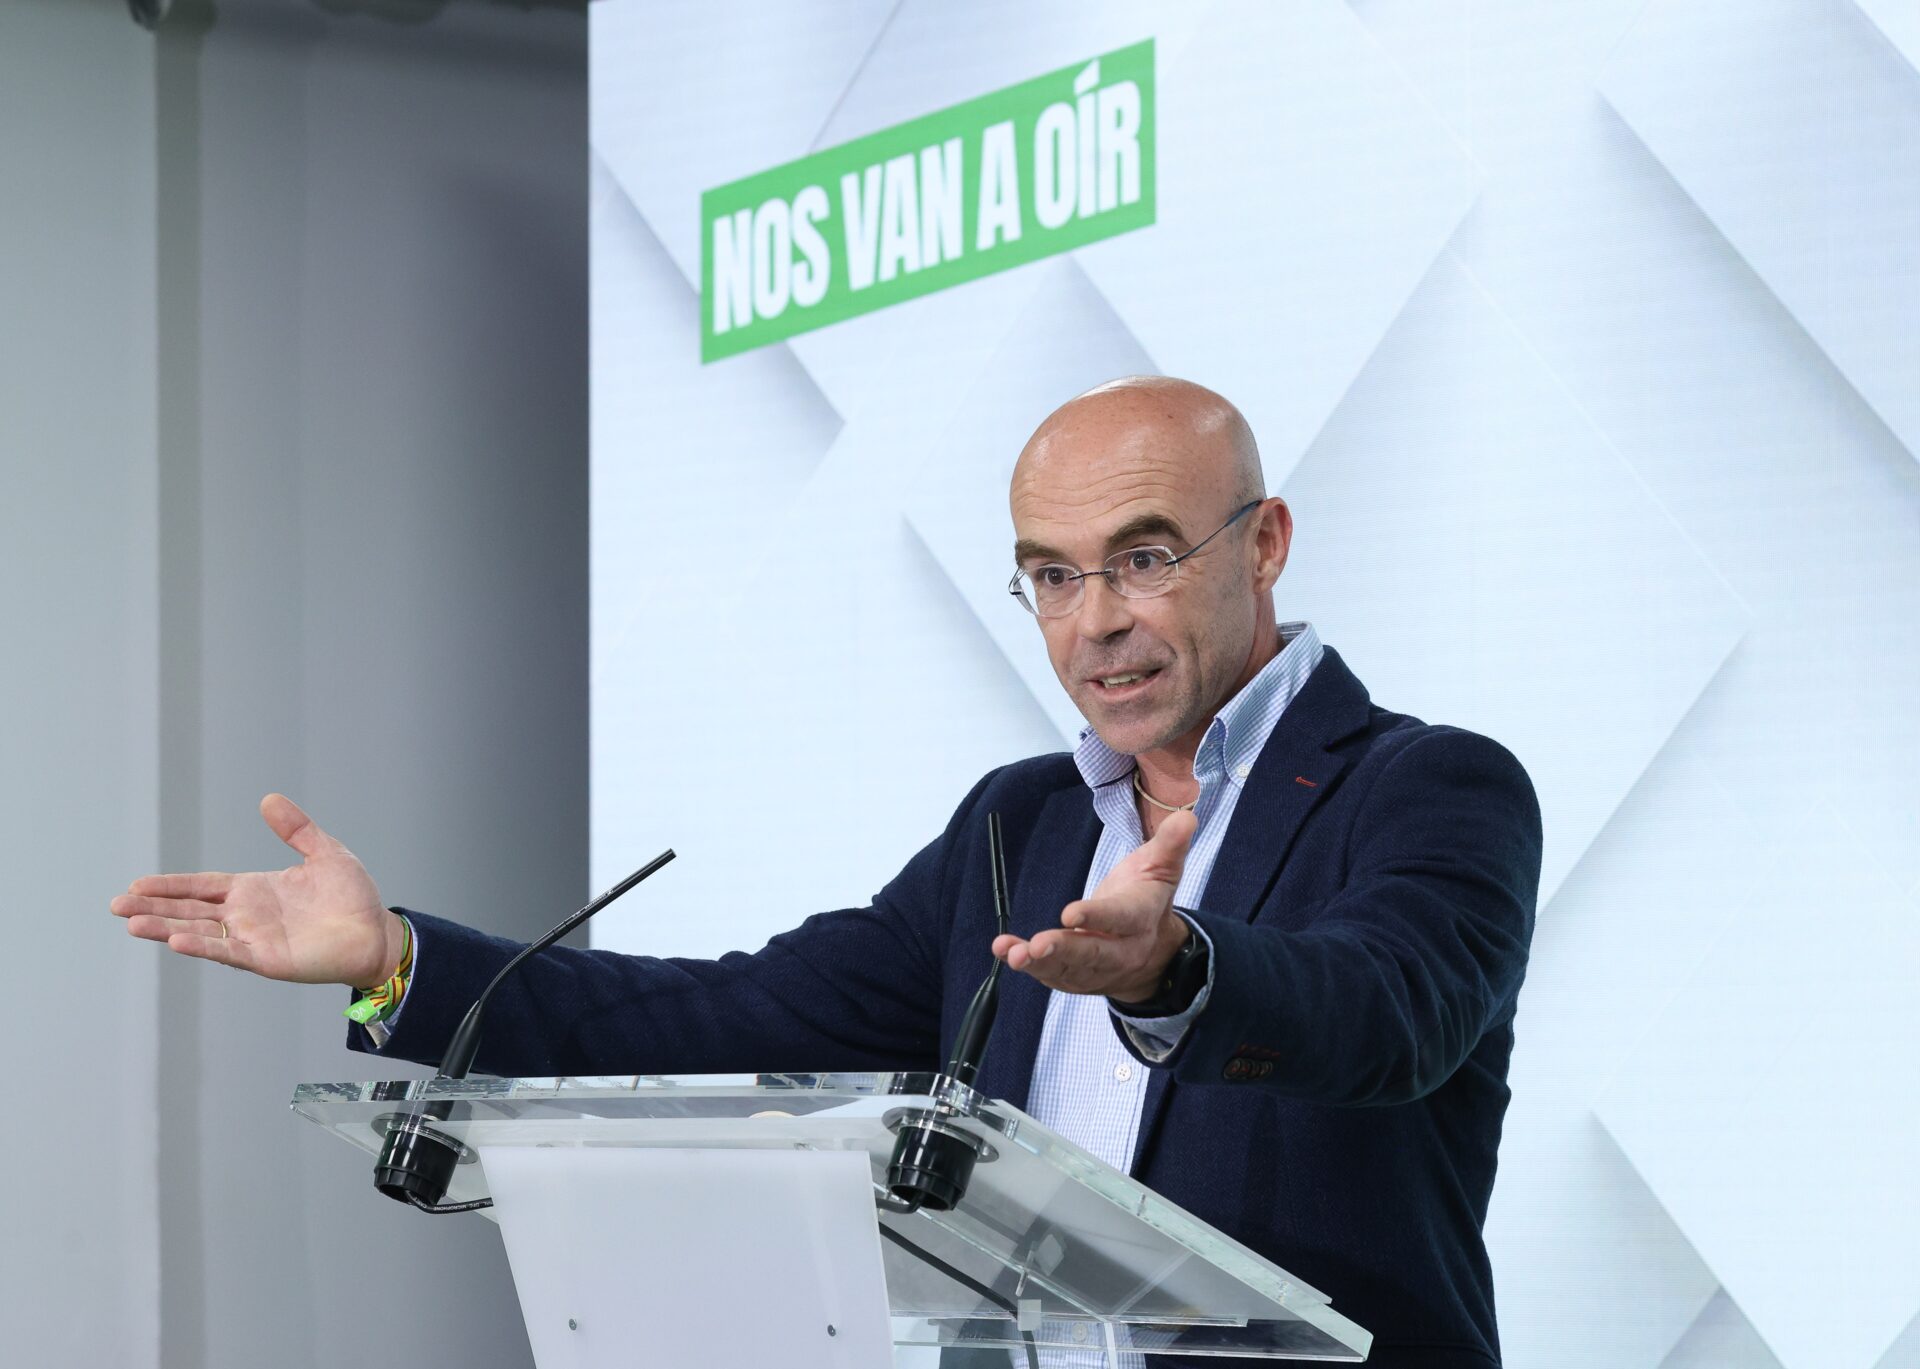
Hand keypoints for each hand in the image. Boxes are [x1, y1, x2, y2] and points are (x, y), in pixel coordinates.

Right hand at [111, 794, 404, 987]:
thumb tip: (268, 799)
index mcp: (254, 890)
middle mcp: (247, 916)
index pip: (201, 887)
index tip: (137, 884)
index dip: (170, 885)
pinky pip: (229, 951)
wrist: (378, 933)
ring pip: (199, 932)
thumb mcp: (324, 853)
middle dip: (153, 907)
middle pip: (190, 910)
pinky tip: (176, 940)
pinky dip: (203, 946)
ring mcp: (254, 939)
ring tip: (131, 923)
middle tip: (116, 905)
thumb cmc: (353, 897)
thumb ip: (296, 829)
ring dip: (165, 928)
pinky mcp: (268, 959)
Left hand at [992, 808, 1197, 1000]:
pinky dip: (1029, 966)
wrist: (1154, 954)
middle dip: (1064, 951)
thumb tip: (1186, 817)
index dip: (1096, 918)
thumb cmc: (1148, 899)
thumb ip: (1171, 844)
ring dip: (1039, 964)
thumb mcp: (1163, 867)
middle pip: (1092, 954)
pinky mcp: (1077, 978)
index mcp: (1140, 918)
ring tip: (1014, 954)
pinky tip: (1006, 951)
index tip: (1069, 913)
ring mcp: (1097, 969)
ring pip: (1068, 969)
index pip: (1119, 918)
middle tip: (1037, 946)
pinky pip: (1052, 975)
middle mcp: (1120, 950)